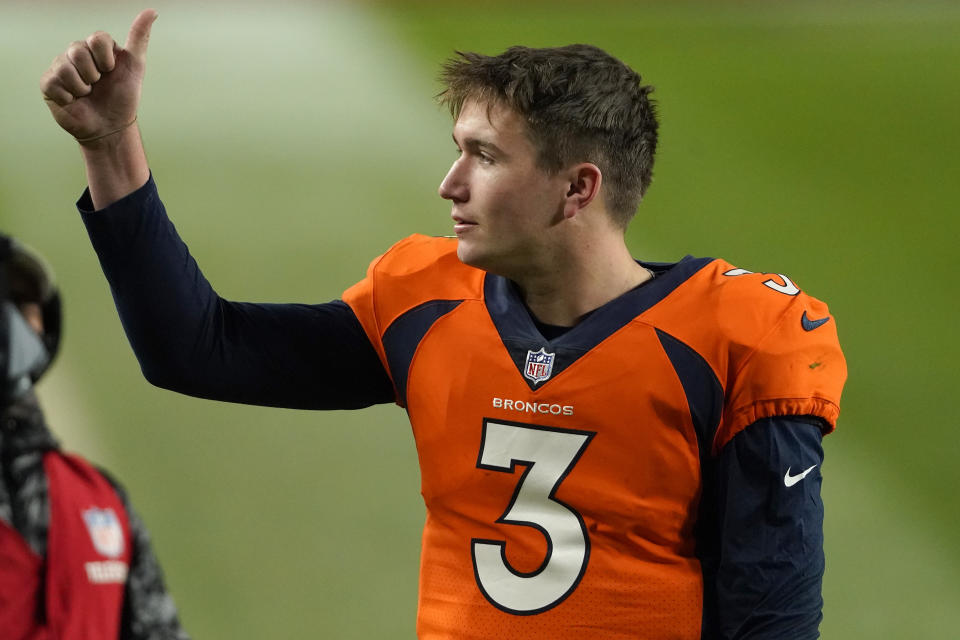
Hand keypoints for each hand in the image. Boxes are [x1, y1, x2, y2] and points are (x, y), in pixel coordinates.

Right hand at [40, 9, 156, 142]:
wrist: (111, 126)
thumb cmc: (123, 97)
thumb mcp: (135, 66)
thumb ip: (139, 38)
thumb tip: (152, 11)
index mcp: (96, 47)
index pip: (96, 38)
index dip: (105, 58)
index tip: (111, 71)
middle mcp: (76, 54)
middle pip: (78, 50)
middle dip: (93, 74)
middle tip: (98, 85)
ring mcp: (60, 68)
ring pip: (64, 67)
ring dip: (81, 87)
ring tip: (87, 94)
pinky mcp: (48, 85)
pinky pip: (52, 83)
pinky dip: (68, 96)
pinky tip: (74, 101)